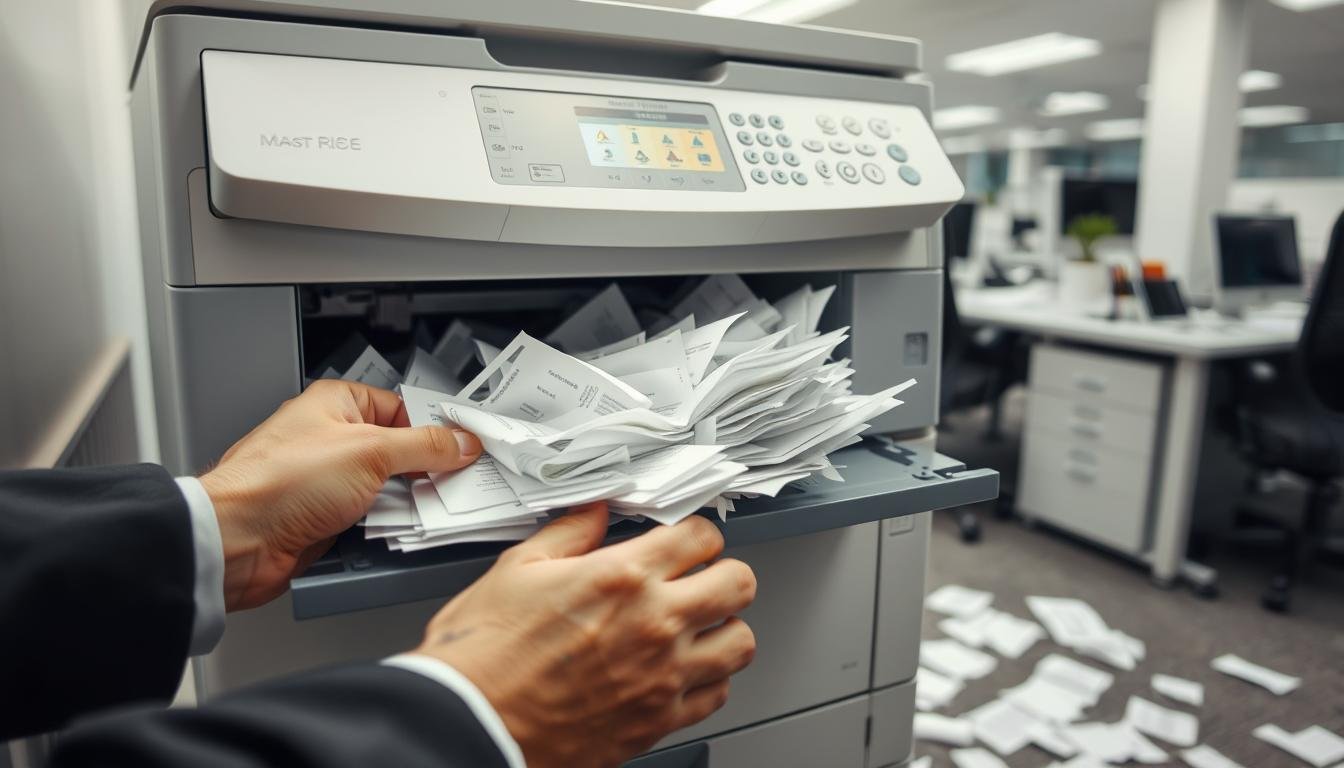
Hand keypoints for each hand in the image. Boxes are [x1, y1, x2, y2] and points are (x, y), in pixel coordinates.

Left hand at [200, 380, 481, 610]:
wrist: (238, 541)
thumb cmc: (277, 482)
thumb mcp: (371, 451)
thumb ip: (424, 446)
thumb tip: (459, 443)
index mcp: (338, 403)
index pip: (405, 407)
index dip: (436, 426)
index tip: (465, 445)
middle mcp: (332, 438)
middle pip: (401, 449)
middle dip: (425, 467)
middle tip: (451, 477)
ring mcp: (330, 480)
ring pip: (389, 487)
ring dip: (406, 500)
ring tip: (420, 505)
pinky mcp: (328, 517)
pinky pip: (374, 517)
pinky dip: (388, 524)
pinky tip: (396, 528)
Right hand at [412, 503, 756, 767]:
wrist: (472, 725)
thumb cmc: (484, 656)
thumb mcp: (516, 570)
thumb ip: (566, 535)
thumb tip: (592, 515)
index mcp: (621, 577)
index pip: (699, 535)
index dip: (696, 531)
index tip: (688, 539)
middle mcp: (653, 624)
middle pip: (738, 583)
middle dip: (725, 572)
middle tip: (705, 576)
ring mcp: (662, 676)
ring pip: (740, 641)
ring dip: (725, 627)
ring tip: (701, 625)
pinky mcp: (658, 720)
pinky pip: (717, 694)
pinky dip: (709, 680)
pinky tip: (685, 671)